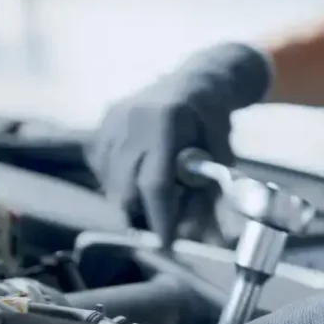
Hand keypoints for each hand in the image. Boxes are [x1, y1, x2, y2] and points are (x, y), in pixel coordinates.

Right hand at [87, 43, 270, 245]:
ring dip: (130, 197)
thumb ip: (208, 192)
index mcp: (167, 121)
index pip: (155, 183)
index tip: (166, 243)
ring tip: (158, 186)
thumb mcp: (220, 155)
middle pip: (124, 188)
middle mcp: (133, 119)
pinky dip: (119, 180)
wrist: (196, 80)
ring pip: (110, 181)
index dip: (159, 217)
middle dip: (142, 213)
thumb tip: (202, 237)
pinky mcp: (104, 121)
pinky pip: (102, 167)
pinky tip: (140, 171)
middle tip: (163, 220)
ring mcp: (114, 118)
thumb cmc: (212, 121)